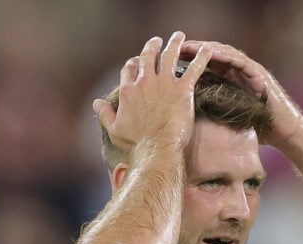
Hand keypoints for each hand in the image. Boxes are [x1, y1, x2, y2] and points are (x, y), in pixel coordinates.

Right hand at [93, 32, 211, 153]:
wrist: (157, 148)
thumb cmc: (136, 143)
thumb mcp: (114, 129)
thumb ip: (104, 114)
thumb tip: (95, 103)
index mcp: (128, 90)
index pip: (129, 69)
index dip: (133, 63)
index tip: (137, 60)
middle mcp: (145, 82)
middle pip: (148, 56)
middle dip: (152, 46)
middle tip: (157, 40)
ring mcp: (164, 84)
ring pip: (169, 55)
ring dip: (174, 43)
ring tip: (178, 36)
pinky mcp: (182, 90)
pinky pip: (194, 69)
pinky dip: (200, 58)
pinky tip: (206, 50)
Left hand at [179, 40, 302, 147]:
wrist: (284, 134)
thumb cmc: (260, 130)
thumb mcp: (231, 120)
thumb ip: (217, 114)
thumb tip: (193, 124)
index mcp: (233, 82)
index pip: (210, 66)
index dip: (193, 61)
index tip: (174, 61)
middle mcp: (241, 74)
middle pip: (215, 56)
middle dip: (197, 52)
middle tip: (178, 49)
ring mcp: (251, 72)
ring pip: (226, 54)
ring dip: (208, 49)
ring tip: (191, 47)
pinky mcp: (260, 75)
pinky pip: (241, 61)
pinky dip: (226, 56)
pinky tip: (211, 53)